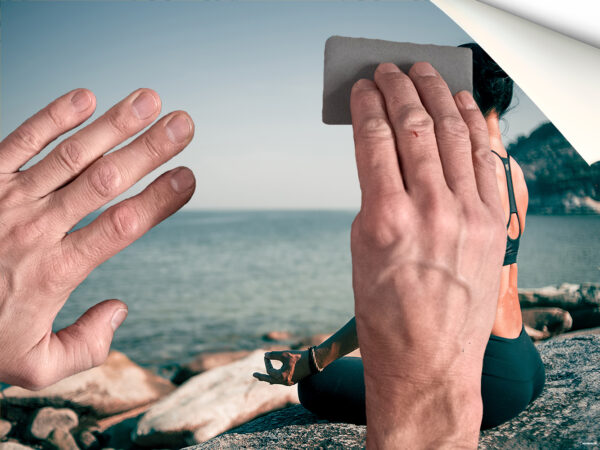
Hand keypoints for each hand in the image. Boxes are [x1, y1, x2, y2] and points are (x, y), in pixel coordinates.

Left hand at [0, 89, 194, 388]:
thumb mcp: (34, 365)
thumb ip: (86, 345)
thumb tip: (119, 308)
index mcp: (56, 270)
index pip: (121, 227)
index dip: (159, 200)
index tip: (189, 177)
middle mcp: (36, 228)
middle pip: (105, 181)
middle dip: (149, 149)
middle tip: (185, 124)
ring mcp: (8, 200)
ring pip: (71, 155)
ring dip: (114, 125)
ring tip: (149, 99)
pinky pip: (20, 142)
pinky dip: (52, 119)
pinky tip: (85, 98)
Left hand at [252, 350, 309, 385]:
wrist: (313, 362)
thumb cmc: (298, 357)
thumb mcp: (284, 354)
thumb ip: (273, 355)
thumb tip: (265, 355)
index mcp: (281, 376)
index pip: (269, 370)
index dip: (267, 362)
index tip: (266, 356)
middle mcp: (284, 381)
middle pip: (270, 379)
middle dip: (262, 377)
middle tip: (254, 375)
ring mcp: (289, 382)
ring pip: (276, 381)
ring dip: (269, 378)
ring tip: (262, 378)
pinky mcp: (293, 380)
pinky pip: (281, 381)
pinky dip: (276, 379)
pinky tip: (273, 379)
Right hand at [350, 63, 505, 447]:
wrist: (428, 363)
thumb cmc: (385, 314)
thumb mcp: (361, 250)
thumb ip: (374, 195)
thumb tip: (383, 154)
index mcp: (384, 220)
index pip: (374, 139)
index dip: (366, 105)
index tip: (361, 89)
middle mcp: (430, 212)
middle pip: (414, 127)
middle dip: (399, 88)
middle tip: (388, 70)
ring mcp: (468, 216)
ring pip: (452, 135)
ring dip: (436, 96)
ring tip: (423, 74)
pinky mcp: (494, 225)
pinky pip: (485, 161)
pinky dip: (473, 126)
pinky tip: (461, 105)